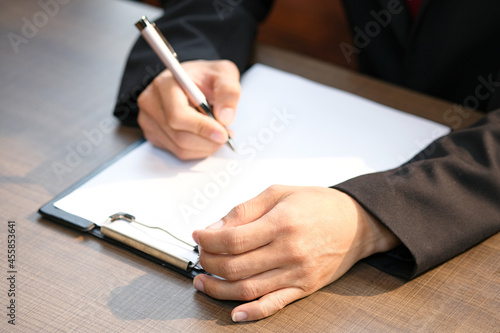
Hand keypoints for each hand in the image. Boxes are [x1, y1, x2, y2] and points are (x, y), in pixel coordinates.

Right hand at [137, 60, 240, 159]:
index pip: (178, 115)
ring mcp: (149, 121)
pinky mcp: (153, 135)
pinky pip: (177, 152)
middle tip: (226, 135)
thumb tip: (225, 118)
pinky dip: (197, 150)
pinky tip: (205, 136)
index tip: (223, 133)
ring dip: (205, 146)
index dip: (202, 128)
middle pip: (179, 135)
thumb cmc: (204, 77)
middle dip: (208, 140)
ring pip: (180, 147)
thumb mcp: (223, 73)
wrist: (189, 82)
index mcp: (165, 84)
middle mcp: (151, 103)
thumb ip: (228, 92)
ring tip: (218, 134)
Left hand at [192, 185, 399, 321]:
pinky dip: (253, 313)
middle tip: (201, 256)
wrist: (356, 222)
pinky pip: (275, 304)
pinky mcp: (305, 287)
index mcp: (281, 223)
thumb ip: (245, 210)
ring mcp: (297, 273)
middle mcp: (289, 251)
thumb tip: (215, 228)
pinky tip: (235, 313)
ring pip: (249, 289)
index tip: (198, 236)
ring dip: (220, 289)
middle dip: (209, 263)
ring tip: (203, 282)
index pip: (232, 240)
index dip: (208, 240)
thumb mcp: (279, 193)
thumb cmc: (318, 204)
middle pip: (236, 266)